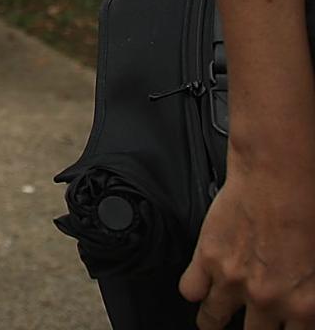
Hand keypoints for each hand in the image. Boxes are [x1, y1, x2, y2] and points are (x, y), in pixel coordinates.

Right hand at [182, 160, 314, 329]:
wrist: (281, 177)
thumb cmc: (310, 211)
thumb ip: (312, 296)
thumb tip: (304, 308)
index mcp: (306, 306)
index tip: (280, 327)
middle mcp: (268, 300)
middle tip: (253, 325)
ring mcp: (233, 281)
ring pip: (213, 320)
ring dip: (214, 322)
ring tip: (213, 322)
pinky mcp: (207, 258)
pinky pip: (189, 291)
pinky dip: (194, 291)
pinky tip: (200, 289)